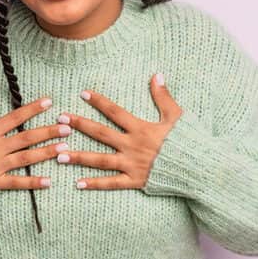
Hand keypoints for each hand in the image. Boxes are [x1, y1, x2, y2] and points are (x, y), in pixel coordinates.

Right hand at [0, 82, 70, 190]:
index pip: (14, 117)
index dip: (32, 109)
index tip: (49, 102)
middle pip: (26, 137)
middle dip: (47, 131)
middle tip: (67, 127)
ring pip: (26, 158)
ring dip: (45, 153)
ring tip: (63, 148)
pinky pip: (16, 183)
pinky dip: (32, 183)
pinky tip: (49, 181)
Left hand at [56, 73, 182, 189]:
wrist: (198, 168)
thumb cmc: (189, 141)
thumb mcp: (177, 116)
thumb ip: (163, 96)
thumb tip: (156, 75)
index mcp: (141, 128)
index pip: (115, 112)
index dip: (99, 102)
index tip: (83, 93)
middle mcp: (132, 146)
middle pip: (101, 133)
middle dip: (80, 125)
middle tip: (60, 120)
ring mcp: (132, 165)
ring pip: (100, 160)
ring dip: (79, 157)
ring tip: (59, 155)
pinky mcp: (135, 181)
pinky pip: (112, 183)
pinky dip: (95, 184)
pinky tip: (78, 184)